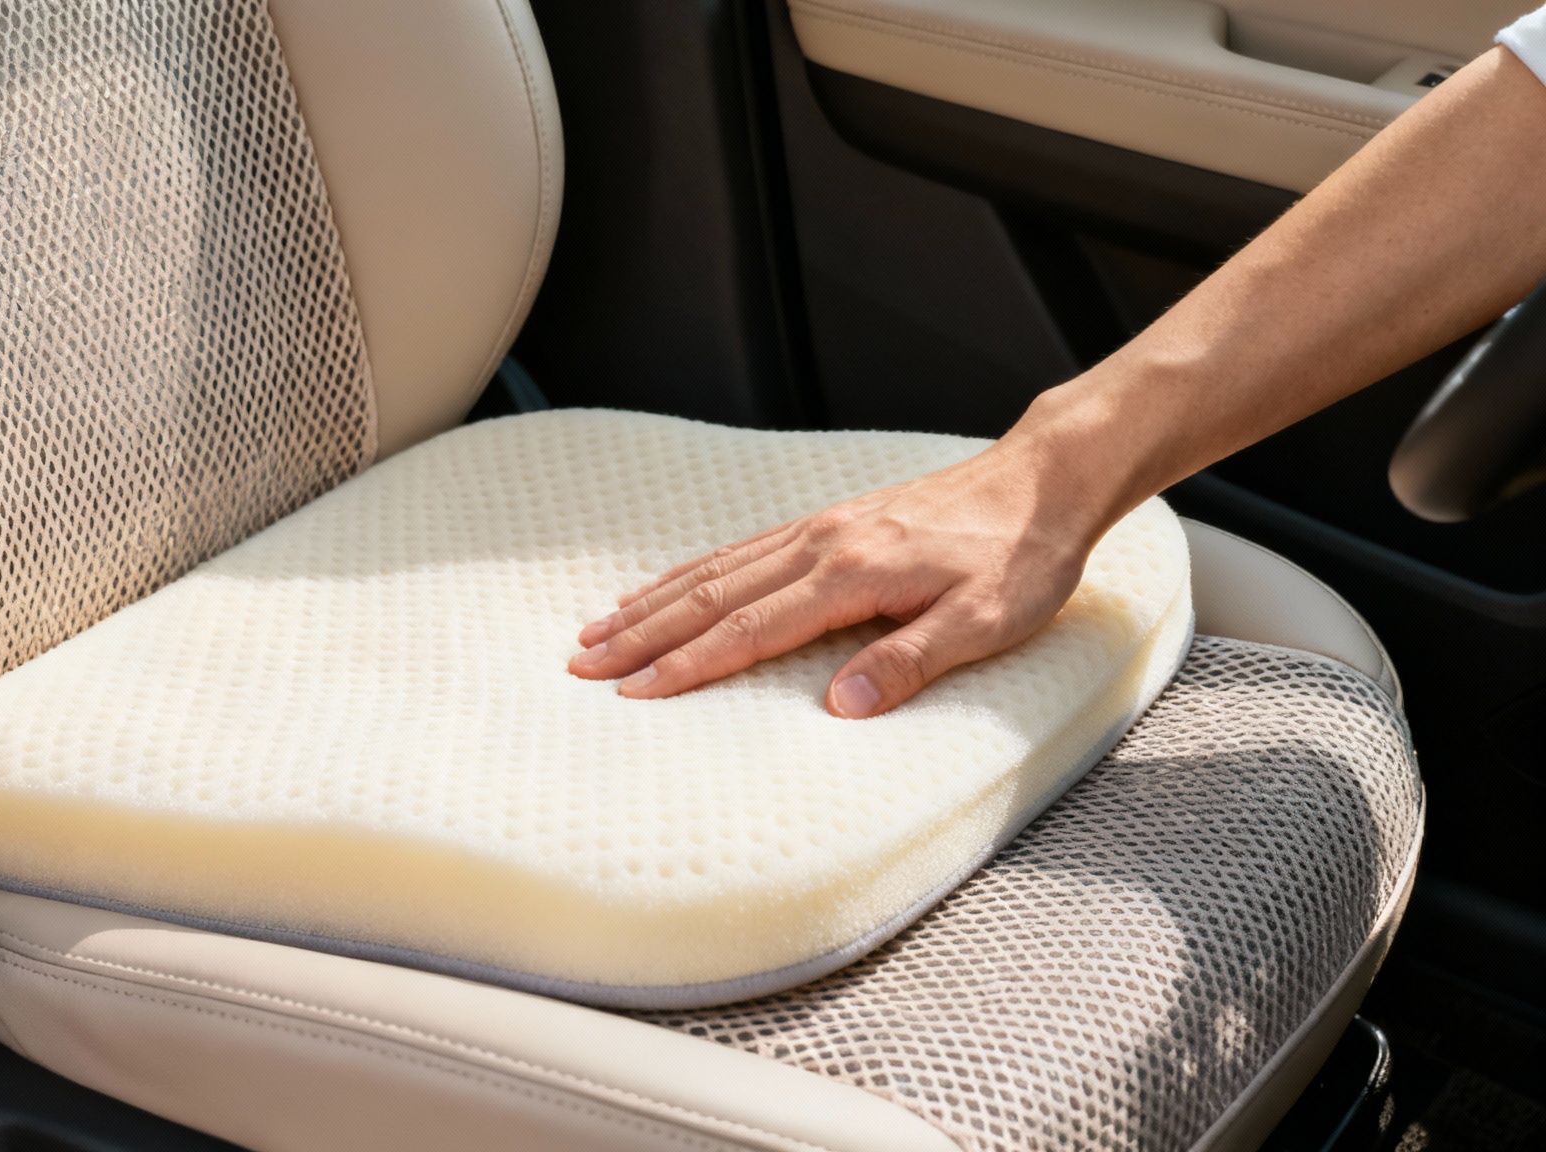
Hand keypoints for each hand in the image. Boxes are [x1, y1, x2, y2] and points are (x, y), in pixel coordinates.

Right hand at [566, 439, 1105, 716]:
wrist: (1042, 480)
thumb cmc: (1021, 558)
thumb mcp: (986, 621)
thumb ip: (911, 662)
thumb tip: (841, 706)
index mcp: (853, 573)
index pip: (750, 629)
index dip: (688, 665)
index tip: (635, 691)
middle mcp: (821, 545)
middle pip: (711, 595)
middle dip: (643, 634)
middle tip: (583, 665)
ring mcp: (818, 529)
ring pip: (715, 569)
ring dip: (652, 602)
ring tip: (598, 628)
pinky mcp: (826, 523)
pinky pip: (739, 550)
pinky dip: (689, 573)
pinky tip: (664, 588)